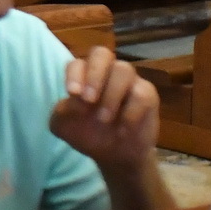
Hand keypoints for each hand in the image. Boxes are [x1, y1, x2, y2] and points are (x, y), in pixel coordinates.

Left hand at [47, 46, 159, 170]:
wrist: (114, 156)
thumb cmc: (87, 134)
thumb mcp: (64, 128)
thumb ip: (62, 112)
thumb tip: (74, 101)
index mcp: (83, 76)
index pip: (77, 63)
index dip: (74, 74)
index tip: (72, 93)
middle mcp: (106, 73)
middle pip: (101, 54)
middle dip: (94, 74)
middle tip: (89, 100)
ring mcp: (128, 81)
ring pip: (123, 69)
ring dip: (111, 94)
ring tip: (103, 119)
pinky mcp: (148, 95)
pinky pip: (142, 93)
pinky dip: (130, 112)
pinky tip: (123, 130)